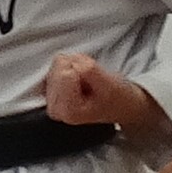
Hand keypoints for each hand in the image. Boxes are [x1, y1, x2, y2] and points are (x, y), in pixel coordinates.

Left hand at [44, 51, 171, 148]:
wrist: (120, 104)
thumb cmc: (116, 99)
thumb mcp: (110, 86)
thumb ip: (91, 73)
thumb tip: (74, 64)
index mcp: (68, 111)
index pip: (65, 74)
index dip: (84, 71)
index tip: (95, 84)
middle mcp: (55, 107)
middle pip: (60, 66)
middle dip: (79, 67)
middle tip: (93, 81)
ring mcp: (51, 96)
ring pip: (59, 61)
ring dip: (78, 65)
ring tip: (89, 81)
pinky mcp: (51, 86)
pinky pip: (59, 61)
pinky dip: (72, 64)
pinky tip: (81, 79)